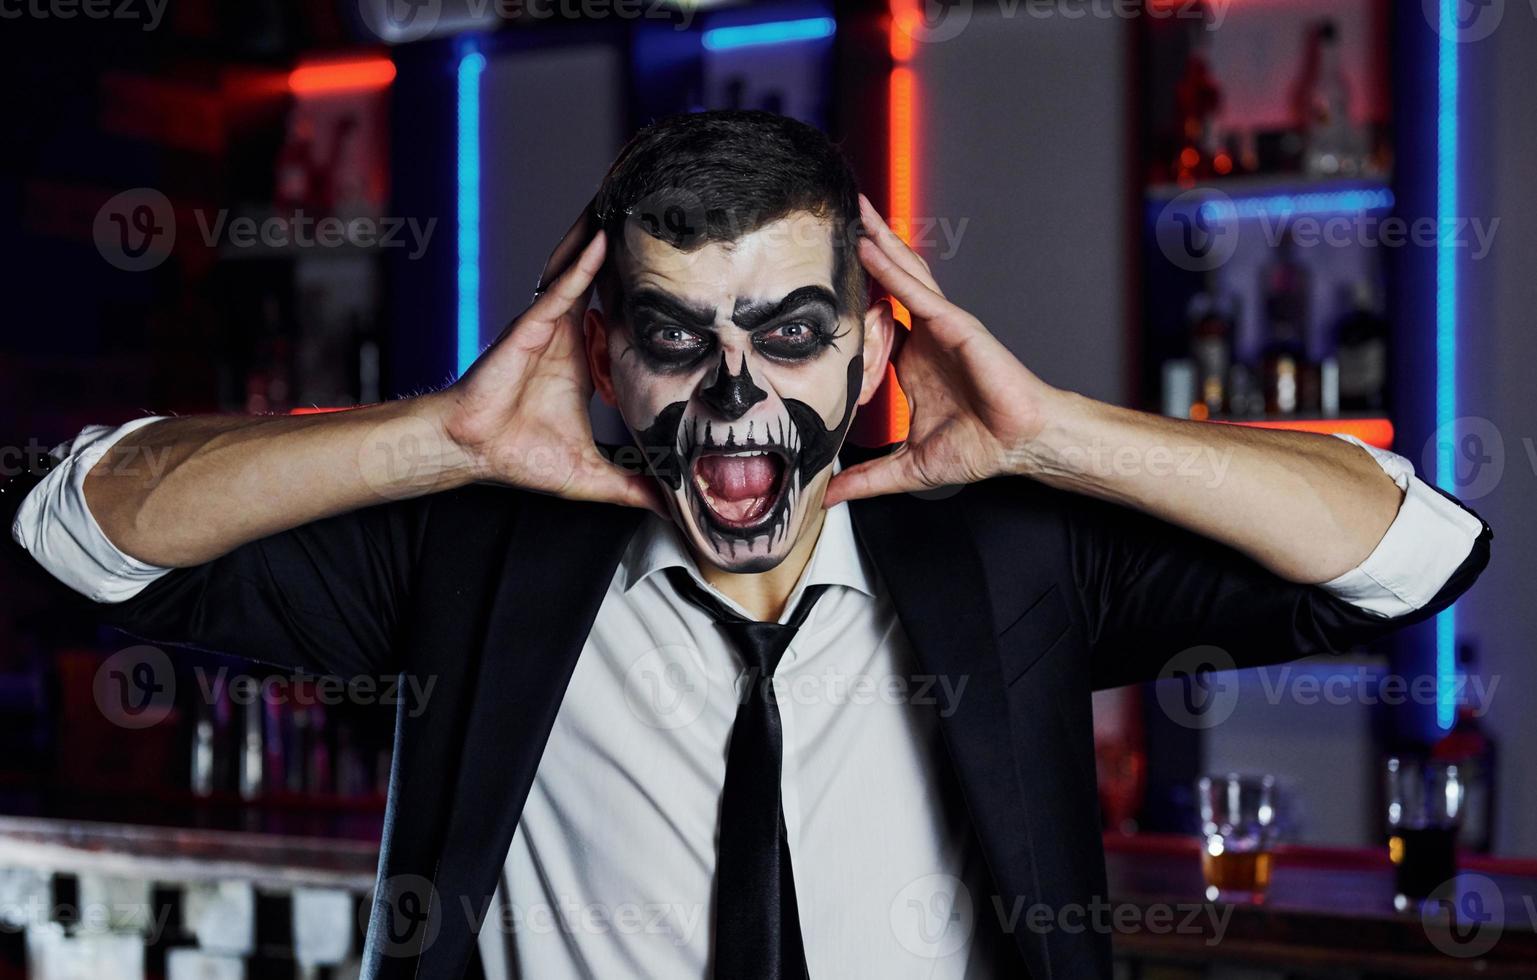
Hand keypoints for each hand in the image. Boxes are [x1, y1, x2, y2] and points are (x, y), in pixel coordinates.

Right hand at [428, 205, 663, 513]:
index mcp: (585, 358)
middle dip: (635, 252)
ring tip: (641, 203)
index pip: (624, 317)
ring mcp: (550, 324)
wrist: (473, 449)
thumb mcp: (591, 473)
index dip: (651, 295)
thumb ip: (632, 488)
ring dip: (609, 240)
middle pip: (608, 282)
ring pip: (584, 273)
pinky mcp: (532, 324)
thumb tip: (671, 508)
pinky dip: (582, 262)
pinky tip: (604, 237)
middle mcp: (569, 333)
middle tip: (671, 218)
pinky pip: (560, 286)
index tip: (686, 276)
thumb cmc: (518, 454)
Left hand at [824, 194, 1059, 506]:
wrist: (1019, 444)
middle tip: (834, 220)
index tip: (820, 280)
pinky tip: (872, 247)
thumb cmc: (979, 447)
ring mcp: (941, 326)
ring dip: (879, 241)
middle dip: (866, 249)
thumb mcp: (907, 467)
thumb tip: (827, 497)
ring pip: (905, 274)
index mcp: (912, 361)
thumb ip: (866, 479)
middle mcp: (925, 336)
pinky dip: (894, 270)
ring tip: (854, 213)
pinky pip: (919, 293)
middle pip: (889, 282)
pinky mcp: (956, 325)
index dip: (852, 297)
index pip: (875, 320)